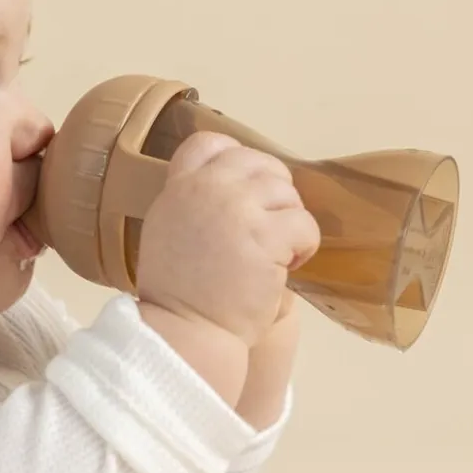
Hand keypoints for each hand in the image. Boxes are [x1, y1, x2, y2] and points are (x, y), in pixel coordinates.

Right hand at [137, 132, 319, 346]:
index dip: (236, 159)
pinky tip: (286, 268)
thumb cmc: (177, 293)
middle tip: (271, 228)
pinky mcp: (266, 235)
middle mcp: (206, 189)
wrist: (186, 328)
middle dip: (274, 192)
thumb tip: (233, 191)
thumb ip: (192, 202)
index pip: (209, 143)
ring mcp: (236, 208)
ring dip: (289, 223)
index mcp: (178, 187)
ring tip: (275, 254)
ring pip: (287, 193)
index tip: (245, 192)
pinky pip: (305, 224)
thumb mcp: (167, 231)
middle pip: (259, 162)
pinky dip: (304, 248)